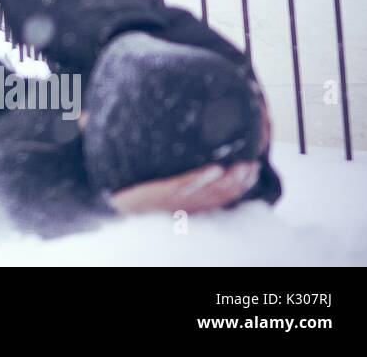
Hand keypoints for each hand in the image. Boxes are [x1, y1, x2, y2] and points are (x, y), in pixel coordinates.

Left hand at [107, 161, 260, 215]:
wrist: (113, 206)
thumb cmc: (138, 199)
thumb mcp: (164, 194)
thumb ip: (183, 183)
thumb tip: (201, 159)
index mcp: (190, 207)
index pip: (221, 197)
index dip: (240, 185)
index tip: (253, 169)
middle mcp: (186, 207)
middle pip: (219, 195)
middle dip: (238, 181)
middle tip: (252, 165)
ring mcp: (174, 200)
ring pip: (207, 192)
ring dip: (226, 179)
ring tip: (240, 165)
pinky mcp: (160, 193)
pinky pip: (184, 185)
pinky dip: (201, 178)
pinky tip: (214, 168)